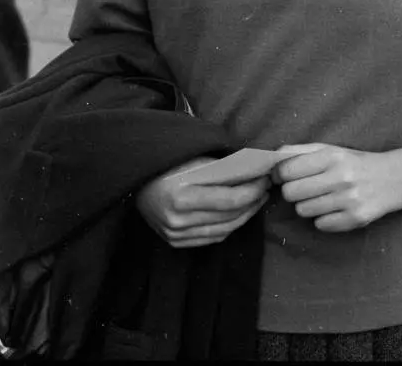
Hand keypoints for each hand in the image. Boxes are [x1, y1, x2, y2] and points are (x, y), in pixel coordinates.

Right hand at [136, 160, 270, 247]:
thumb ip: (224, 169)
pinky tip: (237, 214)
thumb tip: (256, 172)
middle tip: (265, 189)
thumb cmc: (169, 163)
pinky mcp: (174, 241)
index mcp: (182, 195)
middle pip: (229, 217)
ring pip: (223, 231)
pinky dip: (228, 227)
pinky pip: (210, 238)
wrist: (136, 180)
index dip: (253, 190)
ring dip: (244, 216)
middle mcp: (177, 219)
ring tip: (255, 201)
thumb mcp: (196, 159)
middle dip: (253, 202)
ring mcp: (174, 234)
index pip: (230, 199)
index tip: (266, 179)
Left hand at [273, 144, 401, 232]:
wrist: (393, 178)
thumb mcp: (330, 149)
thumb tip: (270, 159)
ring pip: (303, 211)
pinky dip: (323, 219)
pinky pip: (320, 225)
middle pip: (291, 193)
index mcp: (331, 156)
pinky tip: (335, 208)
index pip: (287, 170)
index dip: (279, 175)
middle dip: (293, 192)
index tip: (283, 177)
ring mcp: (348, 200)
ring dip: (308, 205)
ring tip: (322, 197)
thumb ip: (299, 151)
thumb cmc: (354, 162)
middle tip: (305, 188)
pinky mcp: (355, 219)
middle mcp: (340, 177)